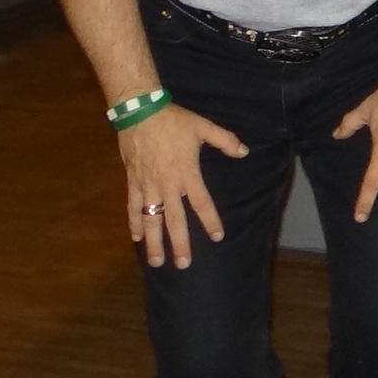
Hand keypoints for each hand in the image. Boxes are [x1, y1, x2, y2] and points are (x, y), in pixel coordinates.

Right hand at [121, 103, 249, 268]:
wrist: (139, 112)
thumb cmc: (174, 120)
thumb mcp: (204, 127)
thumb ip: (226, 141)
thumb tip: (244, 152)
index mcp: (187, 173)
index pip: (202, 203)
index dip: (210, 221)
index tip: (217, 237)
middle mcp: (167, 185)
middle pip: (174, 220)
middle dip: (179, 243)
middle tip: (183, 264)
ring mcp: (147, 185)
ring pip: (150, 220)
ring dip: (153, 242)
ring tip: (156, 262)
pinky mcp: (132, 182)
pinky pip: (133, 207)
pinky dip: (134, 223)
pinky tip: (135, 237)